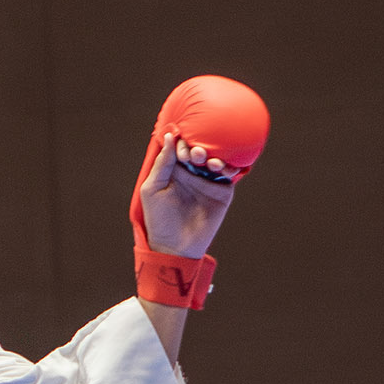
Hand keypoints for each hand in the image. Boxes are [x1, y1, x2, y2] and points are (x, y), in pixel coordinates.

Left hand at [138, 138, 237, 260]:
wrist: (175, 246)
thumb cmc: (158, 219)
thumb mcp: (152, 188)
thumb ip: (162, 163)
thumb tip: (169, 136)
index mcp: (173, 170)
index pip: (180, 147)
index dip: (182, 144)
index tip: (182, 151)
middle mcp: (192, 172)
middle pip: (200, 150)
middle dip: (199, 149)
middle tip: (197, 156)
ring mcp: (208, 181)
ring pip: (216, 160)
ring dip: (216, 157)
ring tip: (212, 164)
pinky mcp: (222, 191)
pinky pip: (229, 174)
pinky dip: (231, 167)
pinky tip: (228, 167)